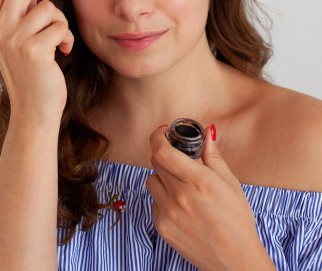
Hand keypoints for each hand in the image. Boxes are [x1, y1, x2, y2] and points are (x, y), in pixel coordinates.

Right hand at [0, 0, 73, 124]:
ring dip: (60, 22)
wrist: (34, 109)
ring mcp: (14, 39)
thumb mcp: (17, 40)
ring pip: (48, 8)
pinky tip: (63, 51)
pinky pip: (60, 26)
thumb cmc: (31, 74)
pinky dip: (68, 37)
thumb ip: (21, 13)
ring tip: (58, 39)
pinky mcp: (34, 49)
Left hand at [146, 125, 274, 270]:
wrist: (234, 262)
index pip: (162, 151)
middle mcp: (180, 196)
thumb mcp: (231, 184)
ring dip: (161, 175)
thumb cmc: (237, 221)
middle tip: (176, 157)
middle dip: (164, 154)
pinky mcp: (162, 227)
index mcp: (199, 181)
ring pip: (151, 180)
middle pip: (156, 162)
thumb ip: (213, 156)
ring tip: (179, 183)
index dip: (158, 137)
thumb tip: (208, 132)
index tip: (163, 132)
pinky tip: (179, 203)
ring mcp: (169, 213)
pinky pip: (153, 201)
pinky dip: (162, 196)